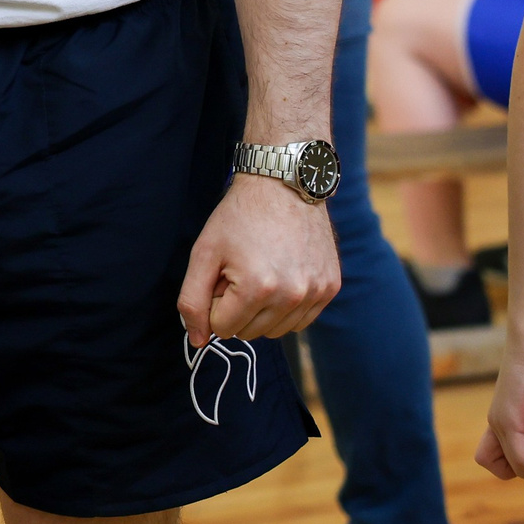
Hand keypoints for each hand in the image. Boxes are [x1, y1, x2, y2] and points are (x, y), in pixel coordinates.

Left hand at [178, 174, 339, 344]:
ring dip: (262, 311)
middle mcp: (291, 295)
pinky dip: (286, 308)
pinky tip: (282, 276)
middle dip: (238, 307)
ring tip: (262, 272)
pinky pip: (301, 320)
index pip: (222, 328)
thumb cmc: (239, 216)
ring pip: (275, 331)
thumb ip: (193, 301)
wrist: (283, 183)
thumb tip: (197, 341)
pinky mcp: (330, 287)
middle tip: (241, 270)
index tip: (223, 274)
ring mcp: (315, 292)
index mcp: (257, 288)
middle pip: (249, 332)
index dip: (216, 301)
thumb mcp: (204, 253)